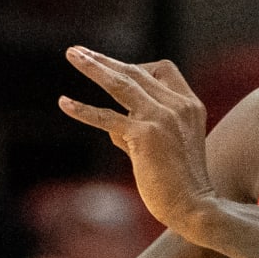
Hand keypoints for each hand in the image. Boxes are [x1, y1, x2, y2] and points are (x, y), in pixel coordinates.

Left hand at [57, 50, 217, 237]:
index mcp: (189, 105)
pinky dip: (83, 110)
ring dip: (94, 67)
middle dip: (105, 60)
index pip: (163, 70)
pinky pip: (107, 117)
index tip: (114, 69)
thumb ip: (140, 132)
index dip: (136, 67)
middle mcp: (177, 106)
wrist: (194, 207)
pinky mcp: (144, 135)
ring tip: (72, 54)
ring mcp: (162, 117)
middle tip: (77, 51)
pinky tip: (64, 102)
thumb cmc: (178, 184)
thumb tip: (111, 129)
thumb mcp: (165, 149)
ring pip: (121, 84)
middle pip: (136, 72)